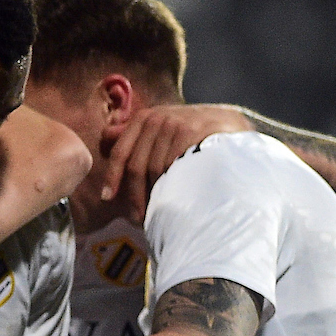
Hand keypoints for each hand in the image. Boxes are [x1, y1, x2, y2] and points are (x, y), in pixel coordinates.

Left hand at [98, 104, 252, 217]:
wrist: (231, 126)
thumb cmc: (192, 133)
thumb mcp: (163, 128)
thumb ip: (136, 135)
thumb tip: (104, 141)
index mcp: (144, 118)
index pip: (120, 151)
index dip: (112, 177)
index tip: (107, 198)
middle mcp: (156, 118)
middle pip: (136, 166)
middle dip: (134, 195)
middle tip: (137, 217)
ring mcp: (174, 124)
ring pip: (154, 170)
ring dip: (153, 195)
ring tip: (156, 213)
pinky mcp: (190, 132)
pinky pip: (172, 167)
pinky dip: (170, 186)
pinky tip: (173, 198)